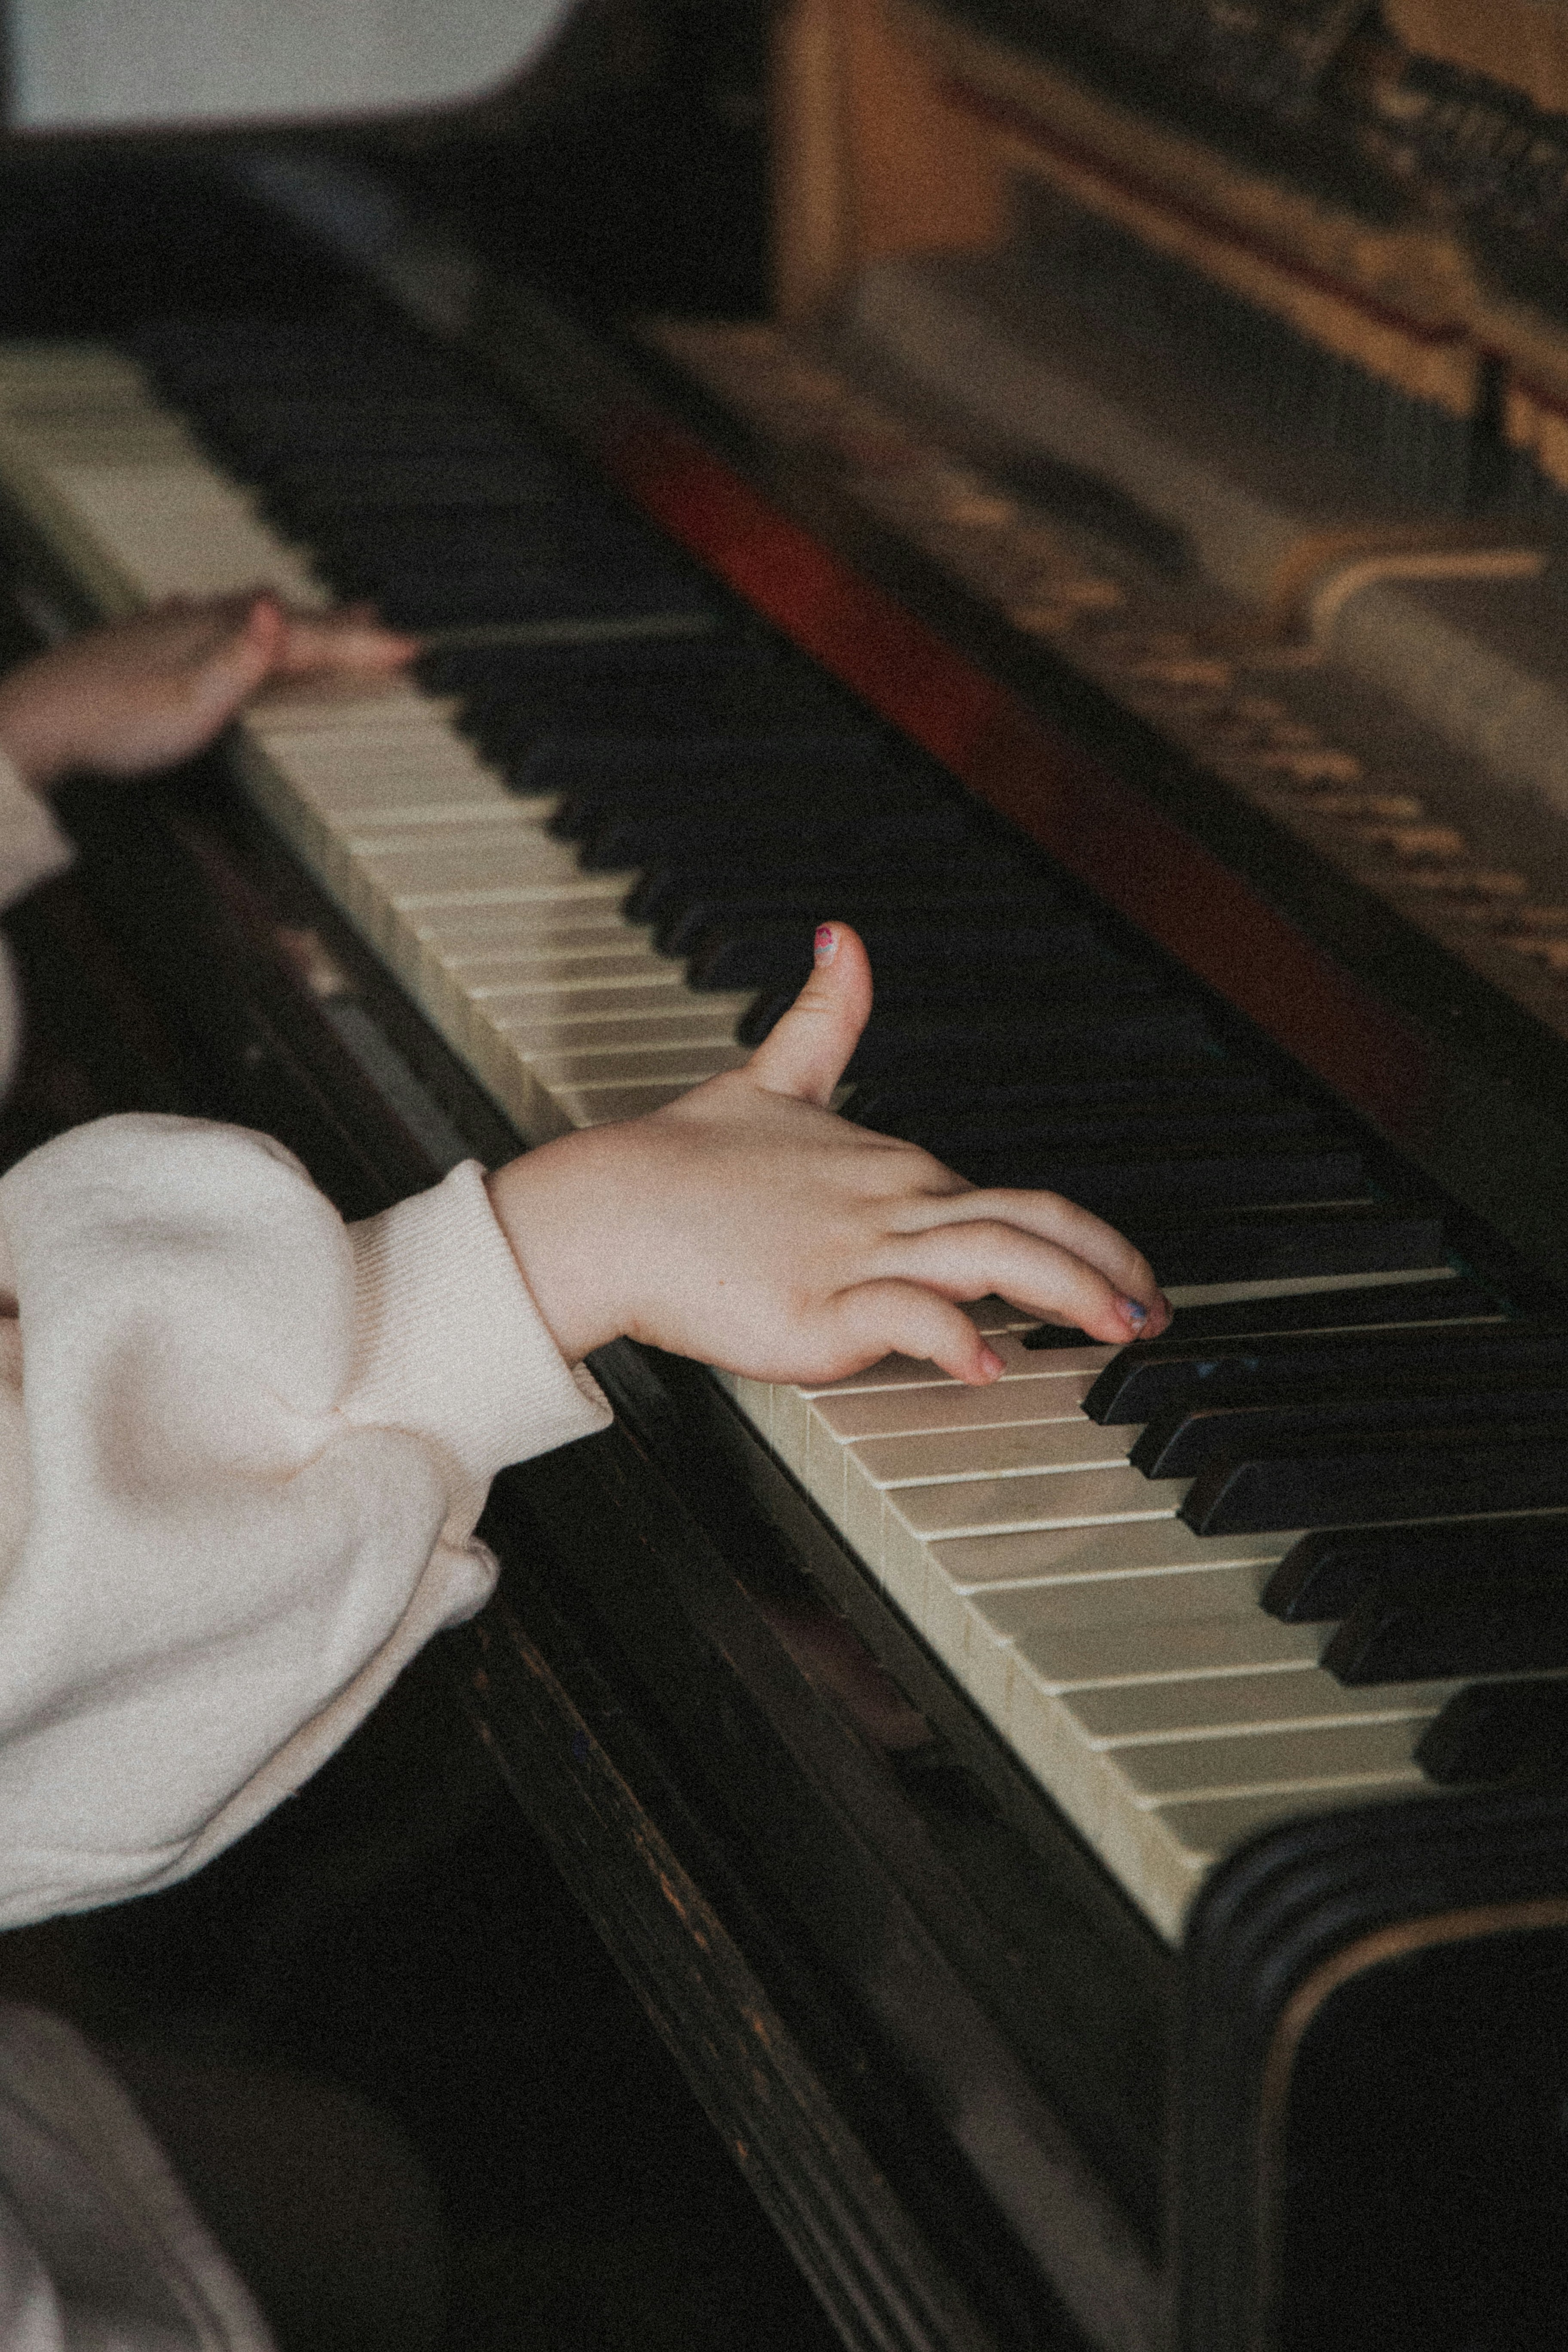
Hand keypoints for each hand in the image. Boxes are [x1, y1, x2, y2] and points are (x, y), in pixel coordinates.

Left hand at [0, 593, 416, 790]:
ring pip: (251, 615)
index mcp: (223, 637)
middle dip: (340, 624)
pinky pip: (212, 620)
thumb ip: (242, 660)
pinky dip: (240, 620)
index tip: (412, 649)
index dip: (362, 646)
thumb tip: (282, 611)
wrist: (38, 722)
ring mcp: (175, 632)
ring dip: (295, 617)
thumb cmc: (113, 724)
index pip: (309, 638)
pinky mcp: (149, 645)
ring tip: (324, 614)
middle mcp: (203, 624)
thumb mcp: (191, 703)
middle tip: (385, 623)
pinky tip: (226, 616)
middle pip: (288, 619)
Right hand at [486, 924, 1169, 1385]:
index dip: (1087, 1242)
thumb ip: (823, 1015)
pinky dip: (952, 1337)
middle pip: (1026, 1225)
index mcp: (894, 1168)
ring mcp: (855, 1256)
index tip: (1128, 1281)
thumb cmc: (684, 1163)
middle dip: (1105, 1269)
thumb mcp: (769, 1077)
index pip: (1018, 1201)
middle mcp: (889, 1205)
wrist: (605, 1211)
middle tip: (1154, 1314)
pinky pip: (903, 1316)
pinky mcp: (816, 1307)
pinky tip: (984, 1365)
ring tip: (1114, 1332)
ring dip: (1065, 1293)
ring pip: (987, 1260)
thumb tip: (842, 934)